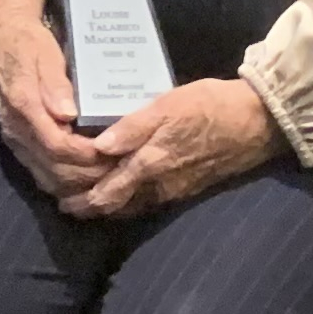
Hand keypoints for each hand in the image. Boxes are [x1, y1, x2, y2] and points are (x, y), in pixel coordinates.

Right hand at [0, 0, 107, 201]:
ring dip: (79, 185)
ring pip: (47, 179)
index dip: (87, 156)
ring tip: (109, 178)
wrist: (1, 39)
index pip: (57, 146)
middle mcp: (16, 130)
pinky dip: (66, 183)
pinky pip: (42, 174)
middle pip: (54, 170)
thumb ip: (55, 84)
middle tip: (121, 170)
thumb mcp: (46, 53)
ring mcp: (15, 140)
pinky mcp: (19, 144)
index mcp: (23, 107)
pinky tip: (88, 180)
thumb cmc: (29, 43)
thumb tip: (68, 114)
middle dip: (89, 175)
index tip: (115, 153)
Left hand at [67, 75, 275, 219]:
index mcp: (149, 164)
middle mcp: (157, 186)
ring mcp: (172, 191)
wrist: (256, 123)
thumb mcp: (167, 106)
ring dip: (106, 207)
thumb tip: (97, 147)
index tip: (56, 195)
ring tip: (83, 200)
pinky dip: (127, 202)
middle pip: (115, 206)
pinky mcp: (185, 188)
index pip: (106, 193)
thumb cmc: (208, 106)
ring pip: (131, 208)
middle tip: (63, 203)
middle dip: (87, 207)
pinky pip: (147, 203)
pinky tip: (120, 193)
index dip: (80, 198)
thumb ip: (132, 127)